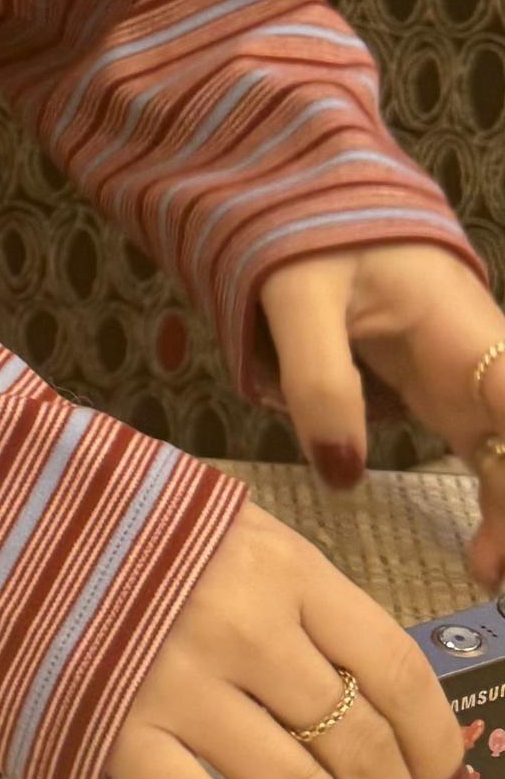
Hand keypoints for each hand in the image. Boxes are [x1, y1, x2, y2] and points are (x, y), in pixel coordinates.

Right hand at [109, 500, 474, 778]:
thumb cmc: (112, 524)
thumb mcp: (219, 526)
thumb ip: (288, 594)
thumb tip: (359, 687)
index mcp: (282, 566)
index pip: (394, 668)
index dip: (434, 739)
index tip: (445, 778)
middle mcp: (247, 627)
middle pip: (358, 743)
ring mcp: (183, 688)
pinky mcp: (121, 737)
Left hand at [257, 243, 504, 585]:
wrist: (308, 197)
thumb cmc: (308, 235)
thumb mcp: (295, 297)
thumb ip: (317, 379)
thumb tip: (341, 474)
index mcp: (459, 327)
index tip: (503, 519)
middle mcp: (483, 360)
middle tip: (496, 574)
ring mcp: (471, 383)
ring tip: (493, 580)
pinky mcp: (448, 400)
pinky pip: (490, 458)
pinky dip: (497, 506)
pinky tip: (487, 560)